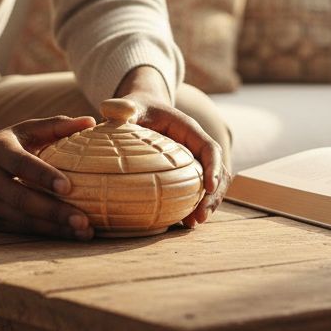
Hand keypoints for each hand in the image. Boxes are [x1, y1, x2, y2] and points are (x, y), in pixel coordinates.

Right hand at [0, 114, 97, 239]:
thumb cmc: (1, 145)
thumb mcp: (22, 130)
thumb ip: (55, 125)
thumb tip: (91, 121)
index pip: (21, 165)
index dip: (44, 176)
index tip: (69, 187)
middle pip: (22, 199)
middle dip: (54, 211)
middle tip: (84, 220)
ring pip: (21, 220)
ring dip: (54, 228)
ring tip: (84, 231)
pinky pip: (18, 230)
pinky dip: (45, 233)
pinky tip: (69, 235)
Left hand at [116, 68, 229, 227]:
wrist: (141, 108)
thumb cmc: (135, 109)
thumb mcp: (129, 107)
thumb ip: (122, 109)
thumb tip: (113, 111)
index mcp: (188, 129)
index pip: (209, 148)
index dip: (213, 167)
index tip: (208, 188)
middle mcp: (195, 145)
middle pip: (217, 170)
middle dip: (214, 194)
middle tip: (199, 217)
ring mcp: (192, 160)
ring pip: (212, 183)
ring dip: (208, 203)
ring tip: (192, 223)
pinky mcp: (185, 172)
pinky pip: (197, 189)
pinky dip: (195, 205)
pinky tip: (184, 222)